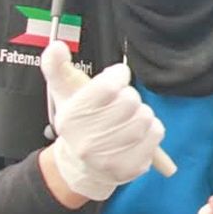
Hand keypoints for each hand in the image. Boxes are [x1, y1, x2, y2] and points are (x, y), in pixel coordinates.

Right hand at [41, 40, 164, 200]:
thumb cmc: (79, 122)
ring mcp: (109, 157)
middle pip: (130, 100)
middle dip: (129, 96)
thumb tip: (56, 46)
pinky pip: (156, 133)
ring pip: (145, 117)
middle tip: (120, 103)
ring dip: (141, 112)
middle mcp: (87, 141)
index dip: (118, 76)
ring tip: (128, 118)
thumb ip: (57, 66)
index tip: (117, 77)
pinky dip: (152, 128)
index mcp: (71, 117)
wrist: (82, 166)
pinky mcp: (131, 167)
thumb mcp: (64, 94)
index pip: (108, 86)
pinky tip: (138, 132)